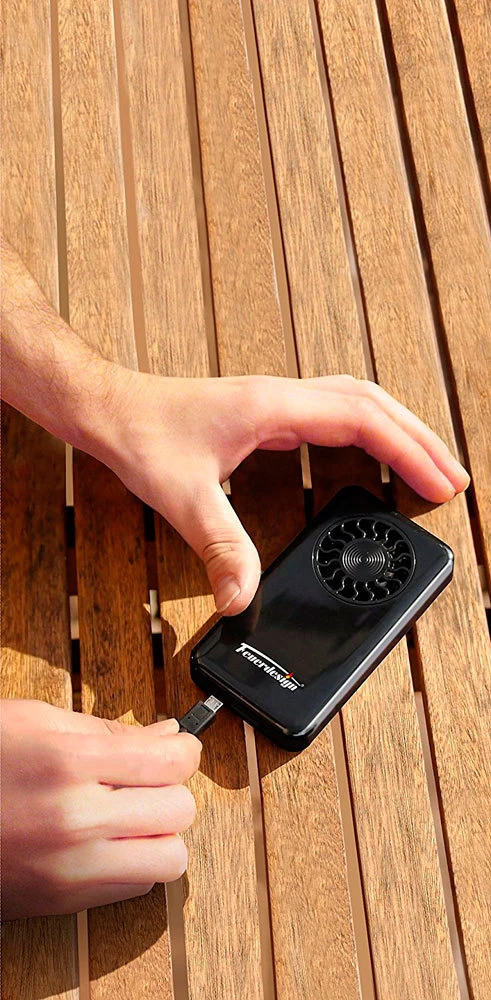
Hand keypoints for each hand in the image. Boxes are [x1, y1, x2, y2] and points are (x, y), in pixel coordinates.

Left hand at [1, 243, 468, 616]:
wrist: (107, 406)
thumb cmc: (140, 433)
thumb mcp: (181, 495)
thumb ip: (219, 546)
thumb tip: (243, 597)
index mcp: (274, 407)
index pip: (362, 421)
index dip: (408, 452)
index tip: (439, 484)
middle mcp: (282, 397)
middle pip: (373, 404)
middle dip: (419, 440)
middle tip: (453, 480)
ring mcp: (276, 402)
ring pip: (358, 402)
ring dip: (398, 430)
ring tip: (427, 464)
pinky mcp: (266, 413)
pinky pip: (335, 414)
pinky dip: (367, 432)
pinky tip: (371, 454)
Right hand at [1, 699, 200, 917]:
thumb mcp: (37, 722)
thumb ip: (108, 730)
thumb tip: (167, 735)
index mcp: (69, 763)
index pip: (170, 763)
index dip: (185, 751)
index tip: (179, 749)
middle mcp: (76, 820)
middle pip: (180, 810)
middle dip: (171, 790)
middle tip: (146, 780)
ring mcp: (72, 867)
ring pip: (170, 859)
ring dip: (161, 834)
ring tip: (133, 816)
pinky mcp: (65, 900)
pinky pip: (138, 888)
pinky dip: (137, 864)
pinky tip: (109, 841)